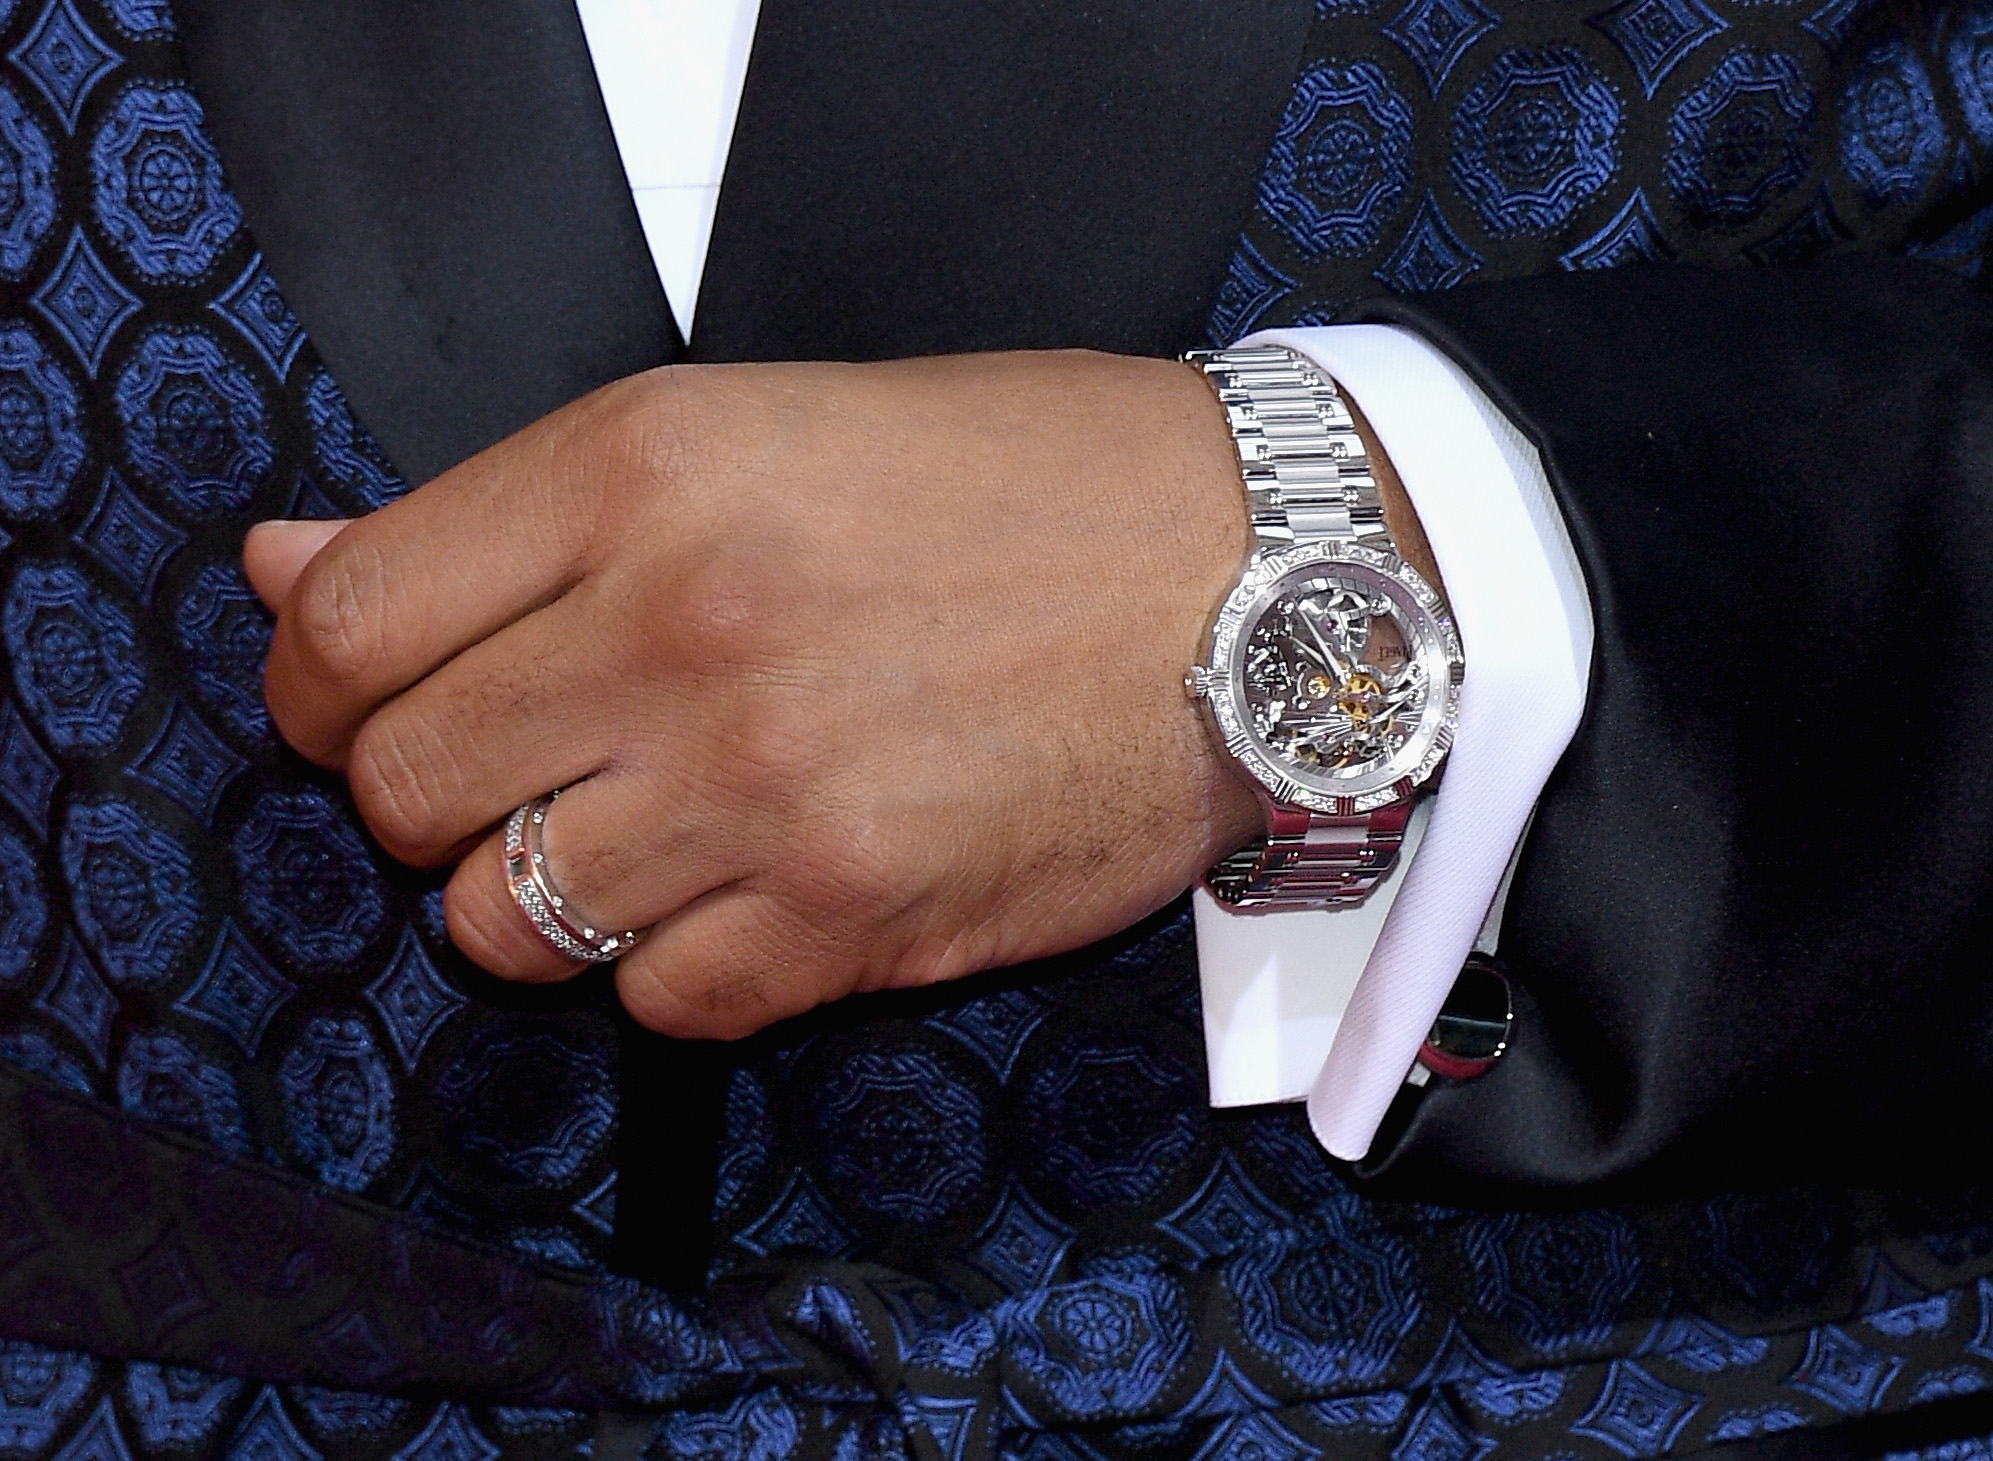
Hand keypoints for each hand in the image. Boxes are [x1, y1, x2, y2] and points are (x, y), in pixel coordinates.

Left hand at [245, 351, 1271, 1036]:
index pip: (349, 621)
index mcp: (649, 469)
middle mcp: (685, 624)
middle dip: (439, 794)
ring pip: (503, 920)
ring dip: (553, 892)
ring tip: (658, 834)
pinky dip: (681, 965)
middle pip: (400, 786)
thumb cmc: (1029, 487)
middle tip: (540, 765)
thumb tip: (289, 562)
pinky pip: (658, 1004)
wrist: (1261, 577)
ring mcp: (767, 784)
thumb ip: (511, 516)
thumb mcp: (756, 429)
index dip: (316, 683)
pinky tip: (760, 889)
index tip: (353, 703)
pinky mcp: (855, 916)